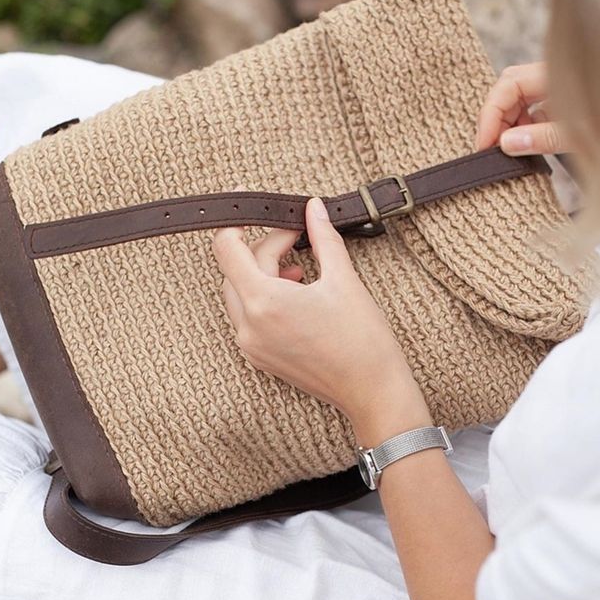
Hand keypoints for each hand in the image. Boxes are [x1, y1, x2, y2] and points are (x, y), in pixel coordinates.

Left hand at [212, 197, 427, 430]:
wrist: (372, 391)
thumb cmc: (362, 340)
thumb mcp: (343, 279)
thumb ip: (322, 237)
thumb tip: (313, 208)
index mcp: (264, 301)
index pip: (227, 248)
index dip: (237, 220)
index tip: (257, 207)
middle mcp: (248, 325)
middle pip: (235, 268)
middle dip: (264, 247)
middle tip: (299, 238)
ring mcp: (251, 345)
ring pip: (239, 291)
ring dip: (263, 271)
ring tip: (299, 268)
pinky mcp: (259, 357)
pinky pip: (247, 315)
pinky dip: (264, 296)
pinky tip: (295, 292)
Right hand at [475, 62, 570, 154]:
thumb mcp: (583, 134)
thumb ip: (543, 137)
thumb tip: (506, 143)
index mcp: (558, 73)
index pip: (509, 85)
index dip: (491, 115)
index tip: (484, 143)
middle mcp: (554, 74)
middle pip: (510, 90)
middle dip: (496, 120)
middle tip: (492, 149)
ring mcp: (559, 84)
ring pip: (519, 98)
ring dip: (509, 124)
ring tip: (510, 149)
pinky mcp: (565, 98)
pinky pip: (534, 106)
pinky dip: (525, 125)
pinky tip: (528, 141)